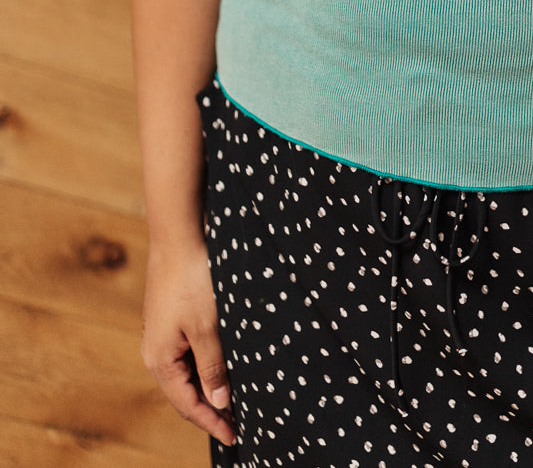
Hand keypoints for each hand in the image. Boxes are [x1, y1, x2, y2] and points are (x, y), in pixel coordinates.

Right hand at [140, 236, 235, 447]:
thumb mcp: (207, 327)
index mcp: (159, 360)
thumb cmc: (192, 281)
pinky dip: (205, 365)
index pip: (187, 404)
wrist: (178, 237)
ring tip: (234, 399)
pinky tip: (222, 365)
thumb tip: (220, 401)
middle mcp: (155, 352)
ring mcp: (161, 335)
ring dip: (208, 386)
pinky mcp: (170, 319)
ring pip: (186, 372)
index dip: (212, 422)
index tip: (235, 436)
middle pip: (185, 392)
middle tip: (238, 423)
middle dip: (210, 409)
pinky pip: (187, 353)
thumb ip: (213, 366)